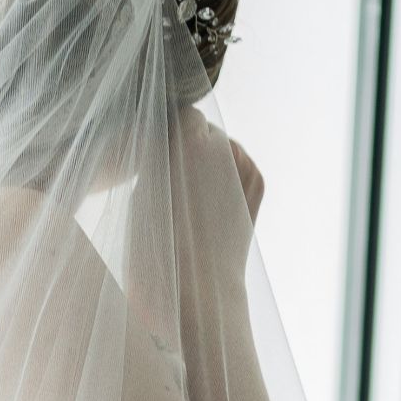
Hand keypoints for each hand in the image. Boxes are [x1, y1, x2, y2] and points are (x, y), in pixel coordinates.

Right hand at [167, 107, 259, 281]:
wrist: (197, 287)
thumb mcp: (143, 193)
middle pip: (204, 128)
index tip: (160, 149)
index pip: (180, 112)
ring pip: (225, 145)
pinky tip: (214, 201)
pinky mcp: (257, 181)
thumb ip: (160, 160)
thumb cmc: (157, 246)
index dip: (169, 129)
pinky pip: (240, 164)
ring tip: (195, 194)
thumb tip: (173, 144)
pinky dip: (229, 174)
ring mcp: (242, 162)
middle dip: (191, 145)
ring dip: (212, 159)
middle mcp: (217, 145)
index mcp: (182, 142)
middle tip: (176, 174)